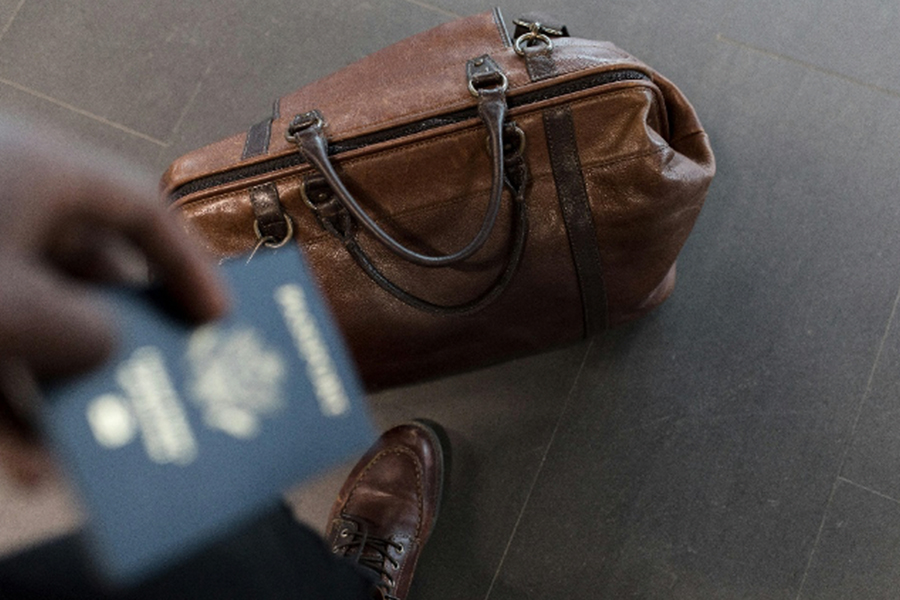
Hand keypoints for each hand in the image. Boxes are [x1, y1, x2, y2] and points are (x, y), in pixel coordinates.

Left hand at [0, 121, 228, 485]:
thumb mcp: (14, 304)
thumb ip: (85, 330)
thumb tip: (108, 347)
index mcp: (41, 174)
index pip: (141, 212)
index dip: (188, 267)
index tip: (218, 322)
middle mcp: (5, 205)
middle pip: (90, 274)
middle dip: (122, 342)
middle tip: (161, 384)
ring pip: (32, 323)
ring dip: (62, 389)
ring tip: (92, 445)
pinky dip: (1, 403)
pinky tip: (18, 460)